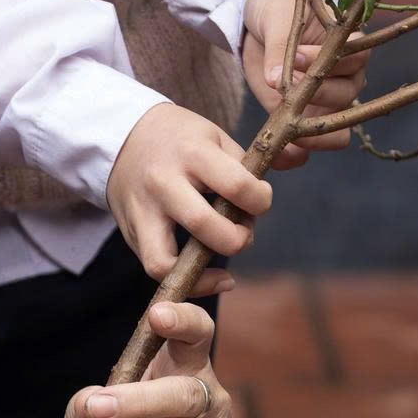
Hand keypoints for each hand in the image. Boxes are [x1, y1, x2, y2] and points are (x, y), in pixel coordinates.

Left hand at [62, 301, 231, 417]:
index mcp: (185, 368)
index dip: (184, 320)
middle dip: (139, 400)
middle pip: (187, 392)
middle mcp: (210, 401)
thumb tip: (89, 403)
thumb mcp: (89, 417)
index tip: (157, 315)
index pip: (197, 335)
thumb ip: (86, 405)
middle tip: (98, 408)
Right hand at [106, 101, 269, 282]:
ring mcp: (143, 210)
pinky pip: (154, 268)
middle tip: (243, 232)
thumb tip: (293, 168)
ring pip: (167, 260)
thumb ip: (249, 162)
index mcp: (192, 153)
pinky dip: (185, 281)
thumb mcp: (216, 136)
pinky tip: (207, 277)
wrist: (123, 136)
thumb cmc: (181, 139)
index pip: (237, 186)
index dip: (261, 200)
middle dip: (237, 239)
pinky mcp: (131, 231)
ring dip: (204, 273)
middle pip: (205, 227)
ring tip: (223, 268)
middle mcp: (163, 183)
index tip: (260, 200)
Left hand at [241, 0, 368, 168]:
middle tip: (285, 95)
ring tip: (281, 132)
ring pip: (336, 131)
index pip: (355, 59)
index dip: (327, 62)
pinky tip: (273, 157)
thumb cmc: (276, 10)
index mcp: (351, 45)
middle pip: (347, 98)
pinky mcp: (304, 121)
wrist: (257, 25)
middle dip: (316, 99)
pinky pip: (309, 149)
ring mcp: (328, 104)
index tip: (296, 58)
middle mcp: (347, 78)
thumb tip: (275, 79)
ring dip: (310, 136)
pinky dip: (293, 156)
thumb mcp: (277, 18)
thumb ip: (280, 46)